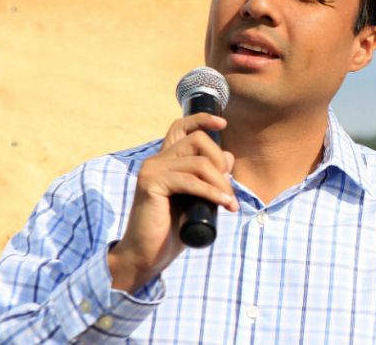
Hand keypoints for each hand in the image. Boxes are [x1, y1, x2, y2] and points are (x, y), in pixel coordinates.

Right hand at [107, 113, 236, 292]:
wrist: (146, 256)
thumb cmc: (171, 231)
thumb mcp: (197, 200)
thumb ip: (209, 179)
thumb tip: (228, 156)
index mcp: (166, 161)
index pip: (180, 126)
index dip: (202, 119)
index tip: (222, 123)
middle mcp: (156, 160)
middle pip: (198, 140)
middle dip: (220, 163)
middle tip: (229, 191)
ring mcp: (152, 170)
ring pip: (199, 163)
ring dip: (221, 184)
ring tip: (229, 205)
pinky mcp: (151, 184)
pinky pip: (190, 181)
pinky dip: (212, 192)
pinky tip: (223, 204)